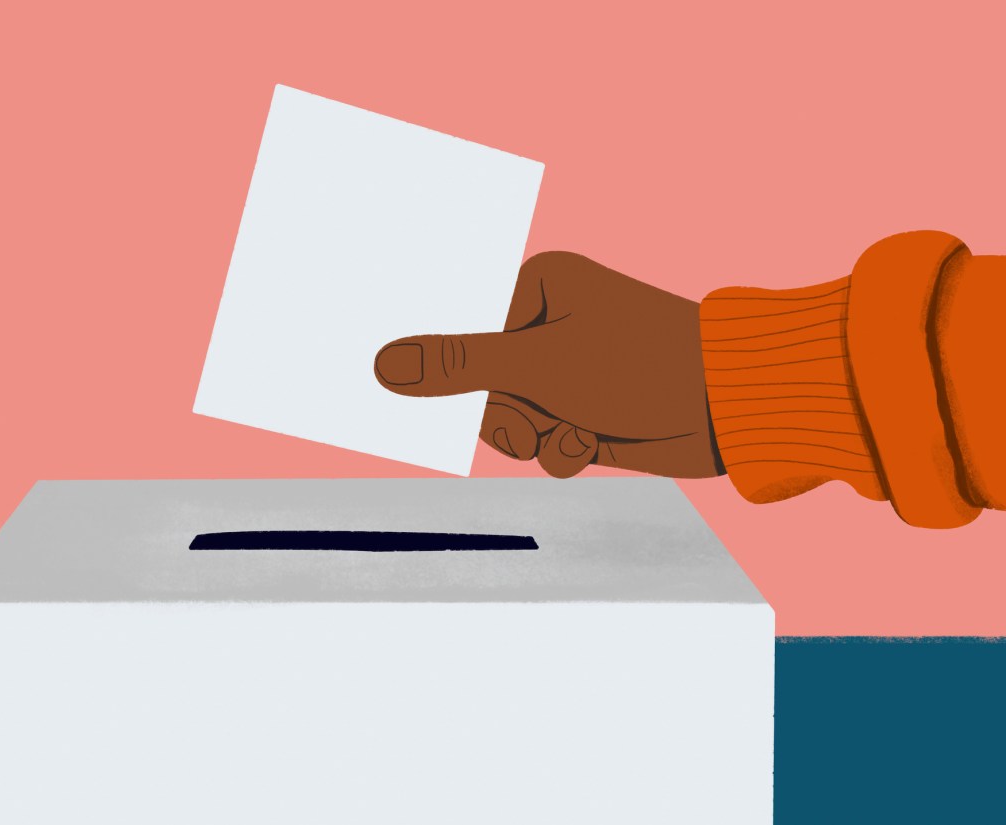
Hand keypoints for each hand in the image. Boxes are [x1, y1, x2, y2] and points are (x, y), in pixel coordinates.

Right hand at [373, 252, 722, 477]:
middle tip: (534, 420)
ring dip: (536, 437)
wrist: (728, 411)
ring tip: (572, 432)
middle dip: (506, 414)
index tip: (425, 389)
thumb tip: (387, 364)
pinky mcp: (584, 409)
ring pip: (509, 419)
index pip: (462, 326)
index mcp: (537, 286)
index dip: (447, 364)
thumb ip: (460, 364)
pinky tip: (589, 445)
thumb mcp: (540, 363)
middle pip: (480, 384)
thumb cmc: (648, 363)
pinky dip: (561, 450)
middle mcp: (548, 324)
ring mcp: (567, 370)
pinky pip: (541, 439)